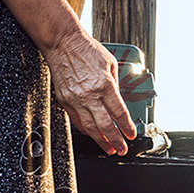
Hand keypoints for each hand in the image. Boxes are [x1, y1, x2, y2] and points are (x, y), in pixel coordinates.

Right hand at [42, 30, 135, 155]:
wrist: (63, 43)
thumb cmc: (86, 49)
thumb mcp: (110, 63)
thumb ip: (115, 82)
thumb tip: (118, 98)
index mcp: (104, 84)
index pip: (119, 112)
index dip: (126, 126)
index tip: (131, 134)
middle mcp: (89, 94)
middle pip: (105, 124)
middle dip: (115, 140)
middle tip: (121, 149)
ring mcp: (75, 99)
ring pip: (89, 127)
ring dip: (100, 140)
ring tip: (108, 148)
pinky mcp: (64, 100)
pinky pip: (76, 120)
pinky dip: (86, 130)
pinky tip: (92, 134)